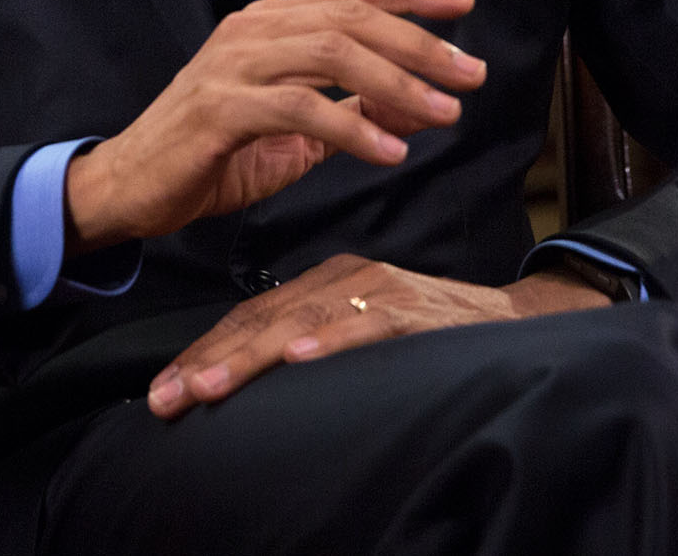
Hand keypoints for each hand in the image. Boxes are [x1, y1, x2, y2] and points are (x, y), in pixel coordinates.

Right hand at [64, 0, 484, 254]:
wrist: (130, 185)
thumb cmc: (210, 153)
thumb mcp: (292, 131)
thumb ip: (348, 109)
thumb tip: (416, 103)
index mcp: (267, 23)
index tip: (463, 4)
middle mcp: (252, 31)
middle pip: (351, 16)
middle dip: (420, 41)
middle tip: (471, 72)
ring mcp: (233, 65)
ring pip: (332, 52)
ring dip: (398, 81)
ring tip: (444, 112)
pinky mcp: (221, 108)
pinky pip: (300, 108)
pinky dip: (352, 127)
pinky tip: (389, 150)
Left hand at [146, 254, 611, 417]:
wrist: (515, 323)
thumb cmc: (431, 334)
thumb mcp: (360, 335)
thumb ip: (314, 347)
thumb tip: (255, 389)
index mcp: (324, 282)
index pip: (249, 317)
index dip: (203, 354)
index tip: (162, 394)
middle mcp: (345, 279)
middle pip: (261, 320)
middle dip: (208, 362)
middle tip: (166, 398)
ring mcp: (379, 290)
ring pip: (300, 323)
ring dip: (250, 357)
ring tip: (211, 386)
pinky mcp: (414, 310)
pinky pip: (367, 325)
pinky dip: (332, 342)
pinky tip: (301, 360)